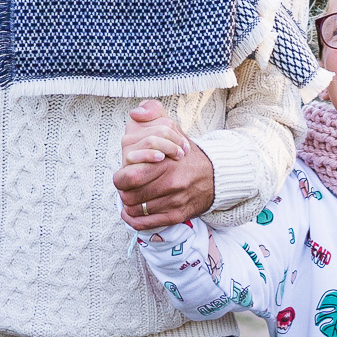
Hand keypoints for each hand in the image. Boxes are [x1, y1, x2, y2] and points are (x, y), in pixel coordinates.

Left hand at [114, 101, 214, 229]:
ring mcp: (174, 202)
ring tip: (133, 197)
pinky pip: (145, 224)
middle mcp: (171, 183)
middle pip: (129, 195)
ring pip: (135, 210)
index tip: (124, 174)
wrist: (216, 176)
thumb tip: (136, 113)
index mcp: (165, 162)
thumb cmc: (186, 154)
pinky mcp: (177, 216)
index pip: (129, 176)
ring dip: (129, 204)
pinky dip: (134, 220)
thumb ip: (153, 112)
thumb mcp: (172, 127)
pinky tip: (132, 212)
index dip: (121, 176)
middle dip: (124, 191)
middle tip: (127, 186)